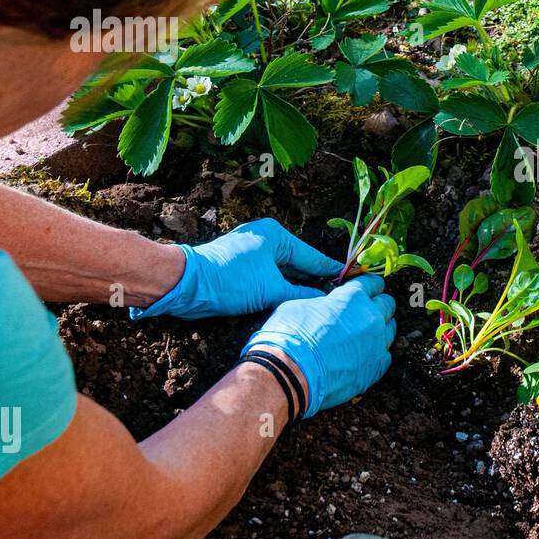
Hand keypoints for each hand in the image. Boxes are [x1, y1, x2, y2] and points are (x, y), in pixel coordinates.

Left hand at [131, 219, 340, 320]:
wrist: (187, 284)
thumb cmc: (229, 280)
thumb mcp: (271, 290)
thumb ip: (300, 296)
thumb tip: (324, 302)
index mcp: (276, 235)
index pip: (312, 256)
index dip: (331, 271)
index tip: (351, 279)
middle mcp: (266, 240)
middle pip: (299, 264)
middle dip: (316, 281)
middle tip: (339, 295)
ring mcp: (254, 254)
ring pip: (285, 273)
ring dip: (299, 287)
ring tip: (322, 302)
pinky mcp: (243, 268)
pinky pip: (272, 278)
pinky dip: (283, 289)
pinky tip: (296, 302)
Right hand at [243, 275, 396, 415]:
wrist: (290, 373)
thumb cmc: (290, 337)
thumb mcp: (299, 305)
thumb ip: (323, 303)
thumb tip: (326, 307)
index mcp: (353, 297)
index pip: (372, 282)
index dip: (369, 284)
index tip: (368, 287)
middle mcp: (371, 317)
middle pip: (387, 304)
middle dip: (379, 303)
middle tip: (367, 309)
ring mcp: (377, 344)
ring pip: (390, 330)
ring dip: (381, 328)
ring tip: (367, 333)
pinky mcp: (376, 368)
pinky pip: (386, 356)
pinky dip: (377, 353)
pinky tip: (365, 356)